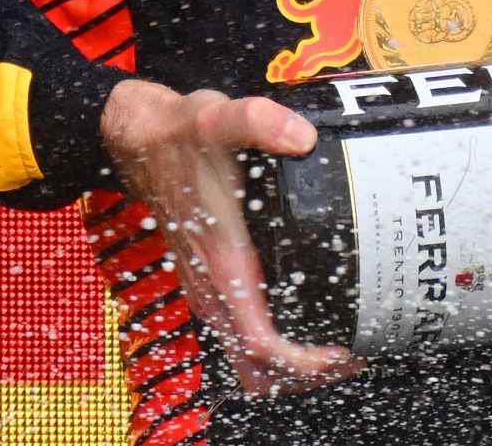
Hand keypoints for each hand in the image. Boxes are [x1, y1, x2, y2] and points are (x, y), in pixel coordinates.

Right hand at [100, 79, 363, 397]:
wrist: (137, 137)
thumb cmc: (177, 136)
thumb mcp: (217, 119)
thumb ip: (258, 122)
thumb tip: (301, 136)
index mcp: (221, 262)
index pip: (260, 342)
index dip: (302, 361)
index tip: (340, 352)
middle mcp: (212, 286)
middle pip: (257, 365)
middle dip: (305, 373)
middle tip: (354, 355)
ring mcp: (208, 287)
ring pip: (248, 356)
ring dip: (291, 364)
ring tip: (340, 349)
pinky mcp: (210, 279)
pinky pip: (243, 334)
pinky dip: (275, 346)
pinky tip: (307, 323)